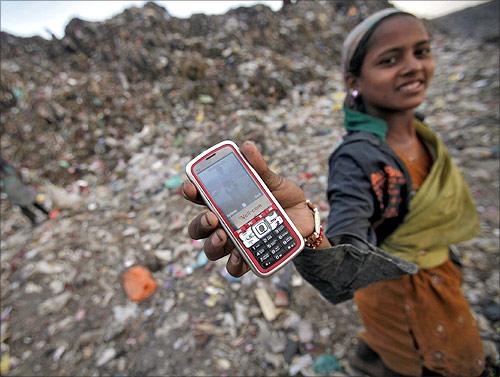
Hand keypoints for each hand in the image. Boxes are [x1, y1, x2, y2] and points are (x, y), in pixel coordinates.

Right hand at [182, 141, 314, 276]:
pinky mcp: (248, 257)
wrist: (304, 219)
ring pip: (211, 249)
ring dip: (212, 244)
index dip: (190, 192)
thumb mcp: (273, 181)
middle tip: (212, 218)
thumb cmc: (283, 197)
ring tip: (223, 237)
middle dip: (200, 224)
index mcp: (225, 201)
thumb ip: (259, 167)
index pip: (200, 197)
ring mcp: (234, 242)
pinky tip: (239, 255)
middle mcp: (224, 223)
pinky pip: (234, 267)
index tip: (190, 187)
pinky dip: (234, 263)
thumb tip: (246, 146)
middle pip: (199, 227)